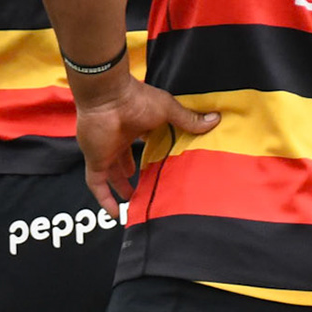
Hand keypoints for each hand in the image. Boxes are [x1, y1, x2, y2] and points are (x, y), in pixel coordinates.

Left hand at [73, 74, 219, 217]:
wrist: (108, 97)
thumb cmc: (136, 98)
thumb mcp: (167, 110)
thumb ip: (188, 119)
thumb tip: (215, 120)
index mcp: (133, 126)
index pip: (139, 144)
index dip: (147, 155)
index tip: (159, 165)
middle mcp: (117, 139)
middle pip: (122, 160)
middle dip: (129, 173)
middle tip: (143, 185)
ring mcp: (104, 151)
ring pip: (110, 174)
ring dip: (120, 187)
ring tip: (133, 200)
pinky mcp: (96, 161)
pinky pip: (97, 185)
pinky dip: (105, 199)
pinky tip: (116, 214)